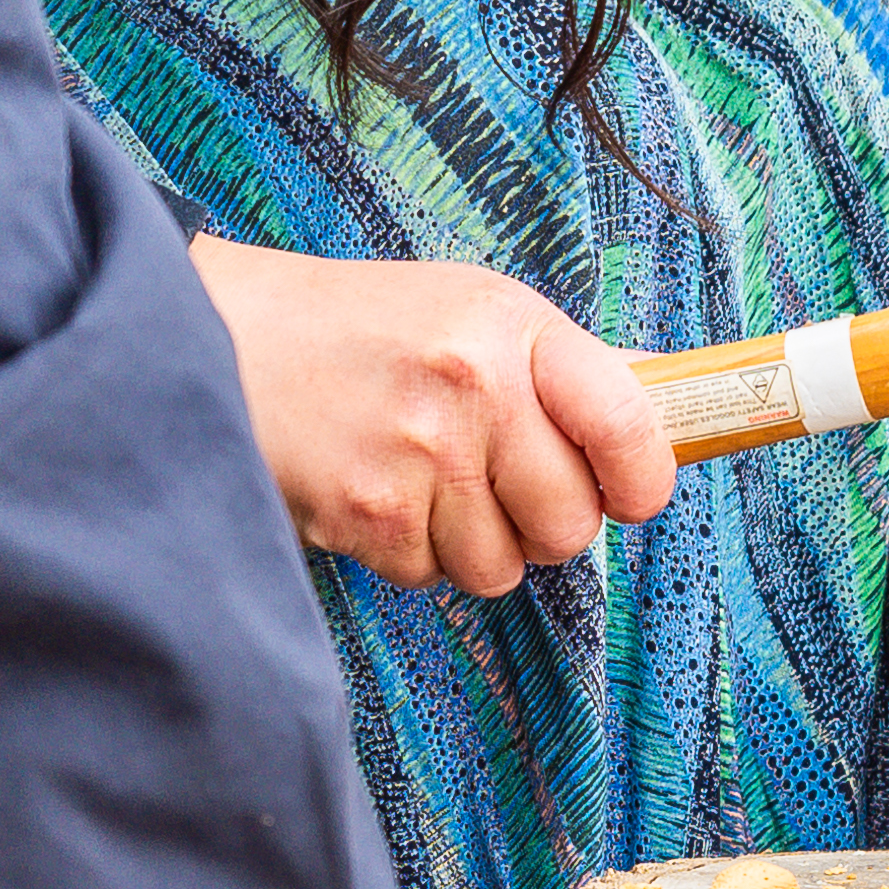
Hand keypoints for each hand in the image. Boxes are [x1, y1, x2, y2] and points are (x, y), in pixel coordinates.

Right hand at [186, 238, 674, 592]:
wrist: (220, 337)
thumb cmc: (359, 327)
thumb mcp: (471, 311)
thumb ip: (565, 368)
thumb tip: (668, 413)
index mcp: (512, 327)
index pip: (630, 425)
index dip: (645, 480)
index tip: (634, 492)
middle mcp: (475, 390)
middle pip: (572, 523)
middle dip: (547, 523)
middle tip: (502, 483)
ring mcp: (420, 458)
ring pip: (503, 566)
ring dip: (475, 543)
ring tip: (425, 479)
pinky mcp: (367, 516)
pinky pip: (433, 577)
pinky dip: (413, 551)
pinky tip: (379, 492)